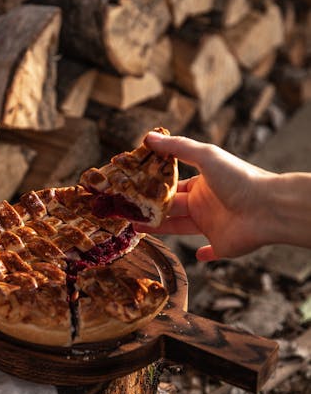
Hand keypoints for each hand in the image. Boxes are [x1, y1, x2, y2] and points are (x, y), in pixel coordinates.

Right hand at [134, 132, 281, 261]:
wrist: (267, 208)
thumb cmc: (239, 179)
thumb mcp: (206, 157)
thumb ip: (177, 148)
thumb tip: (148, 138)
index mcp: (201, 183)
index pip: (172, 186)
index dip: (153, 187)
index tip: (132, 189)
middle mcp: (205, 204)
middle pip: (171, 208)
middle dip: (149, 210)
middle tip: (125, 211)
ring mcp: (212, 225)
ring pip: (179, 228)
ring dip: (159, 229)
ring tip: (135, 228)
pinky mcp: (221, 245)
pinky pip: (210, 251)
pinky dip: (204, 254)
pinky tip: (197, 256)